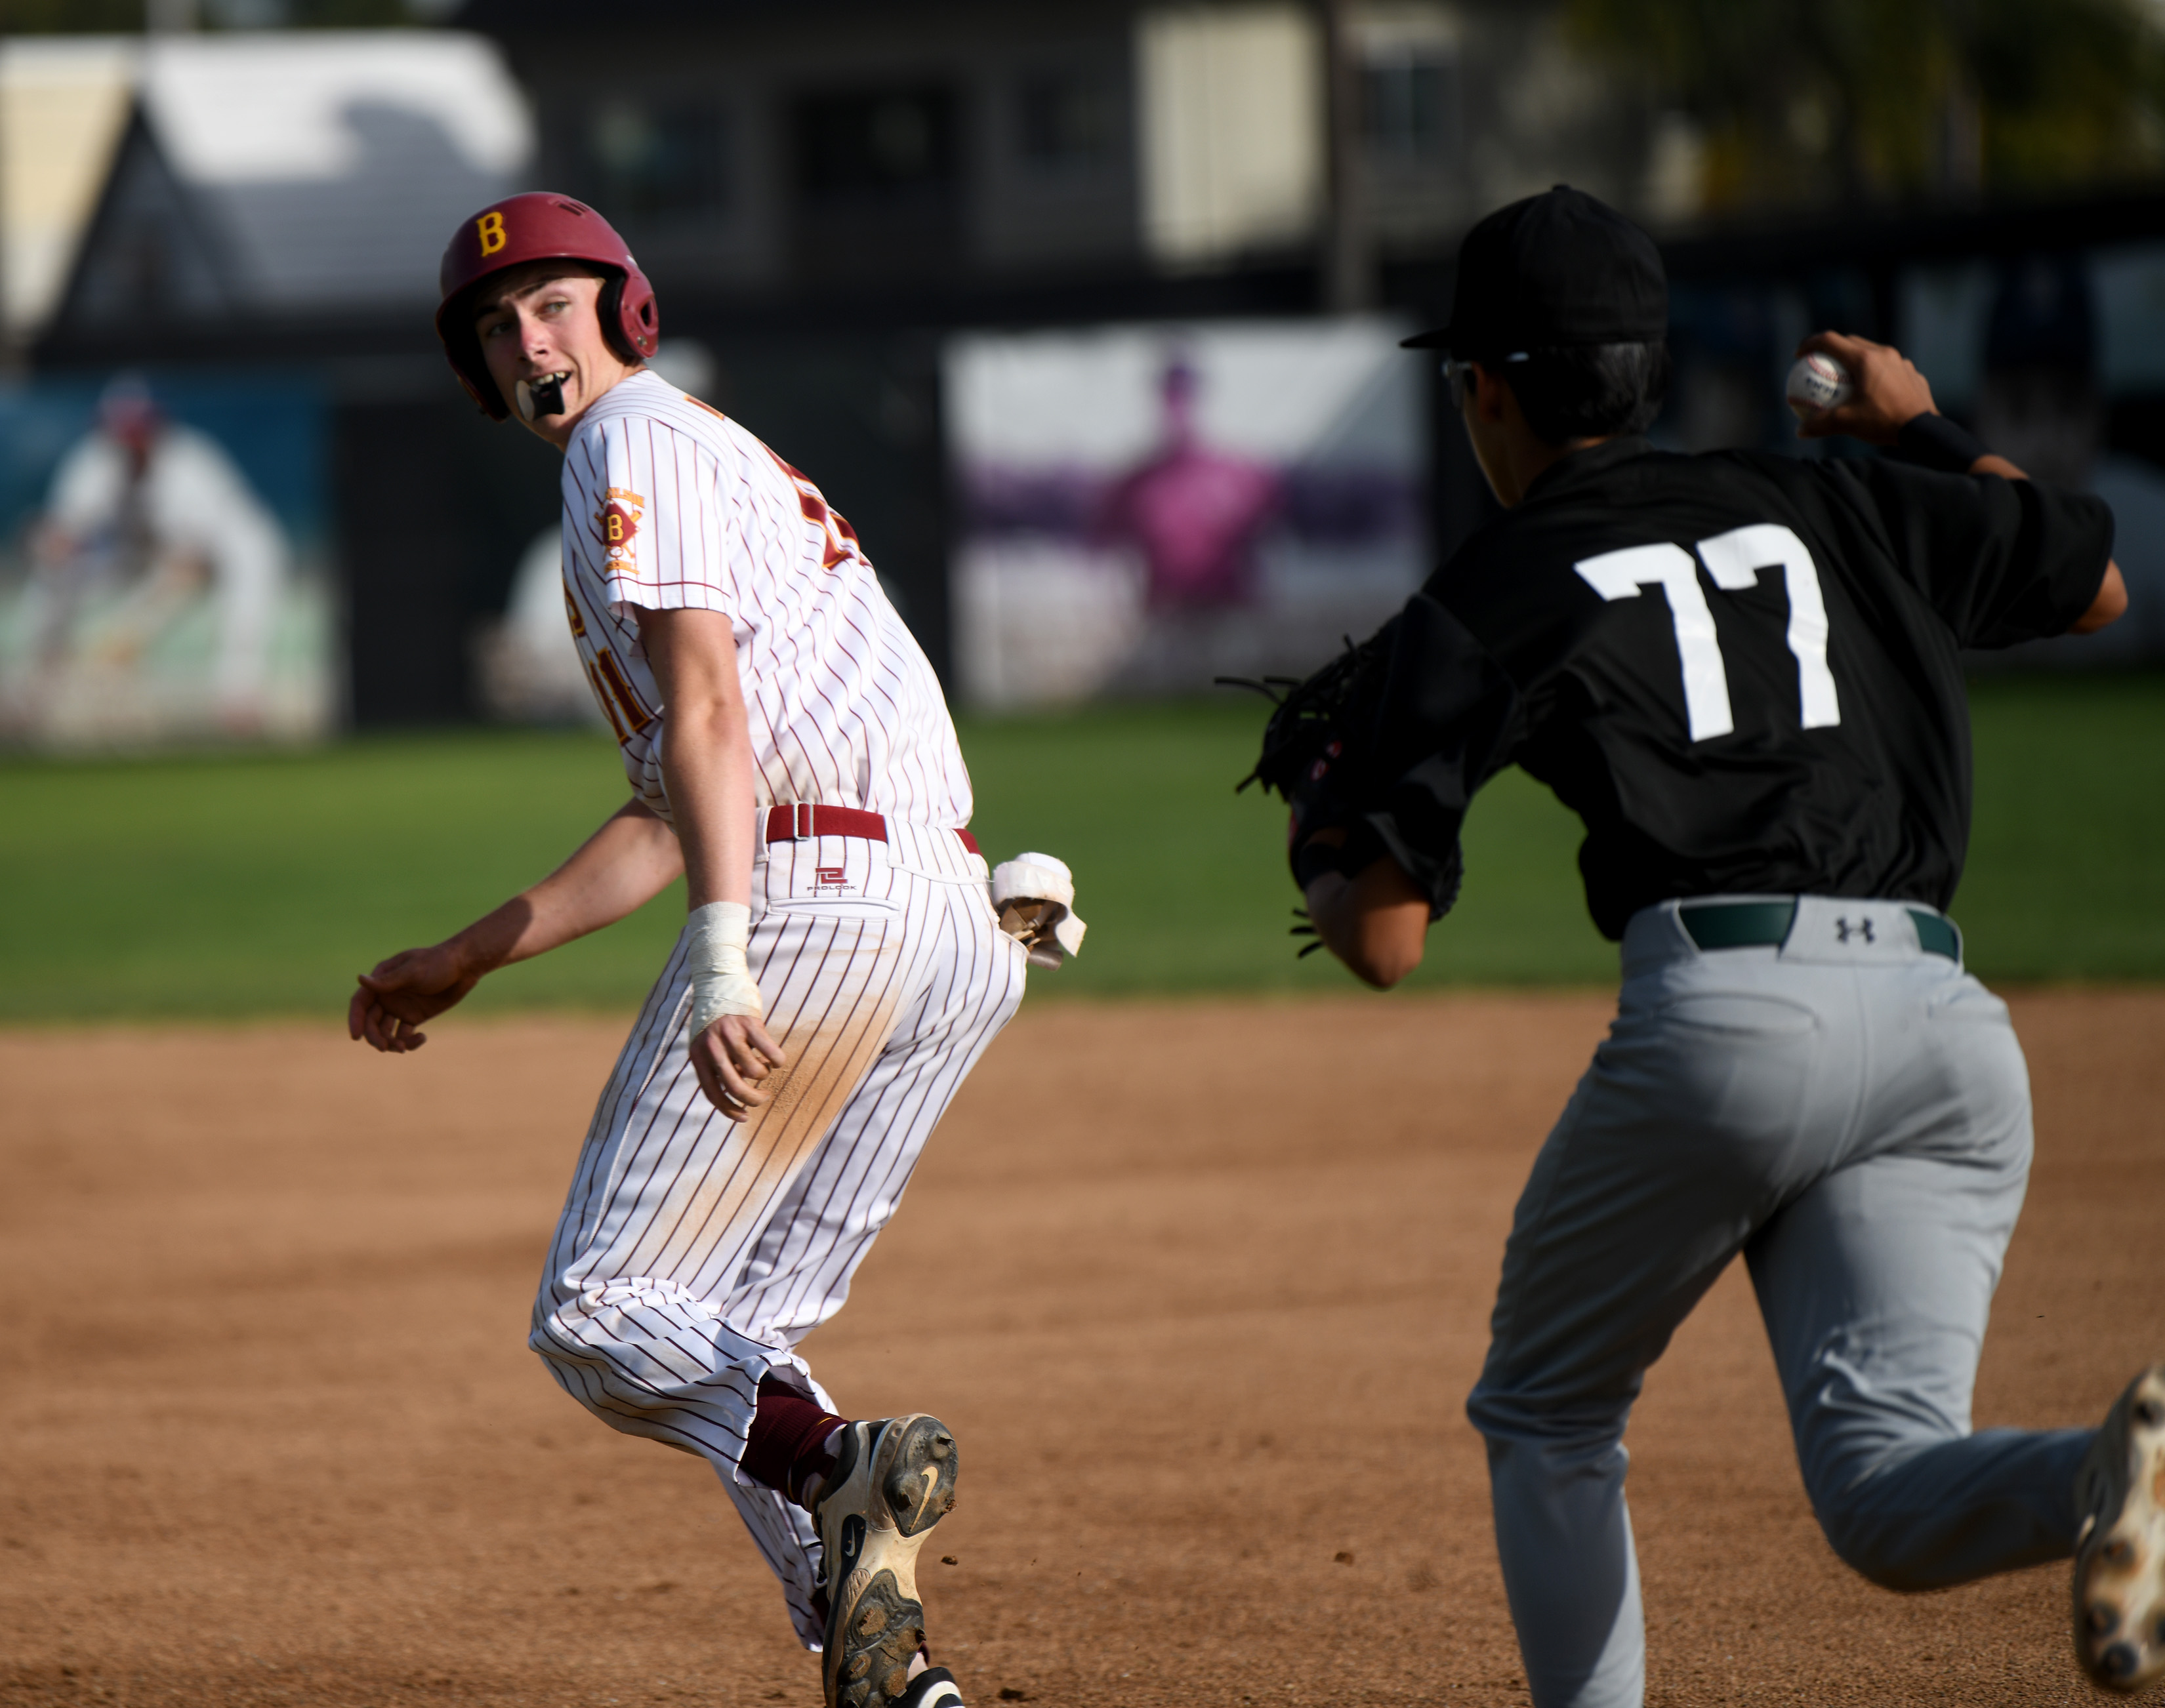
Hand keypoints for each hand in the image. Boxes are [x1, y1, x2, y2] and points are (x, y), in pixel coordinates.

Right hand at [348, 941, 482, 1053]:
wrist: (464, 967)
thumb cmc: (438, 962)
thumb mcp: (413, 971)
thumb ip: (388, 981)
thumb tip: (360, 979)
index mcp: (381, 980)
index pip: (360, 1003)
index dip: (355, 1020)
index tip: (355, 1037)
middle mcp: (387, 996)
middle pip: (371, 1022)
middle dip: (375, 1037)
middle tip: (385, 1047)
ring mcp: (400, 1007)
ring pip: (386, 1032)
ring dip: (391, 1042)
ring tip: (404, 1047)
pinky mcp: (414, 1017)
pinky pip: (404, 1035)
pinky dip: (409, 1041)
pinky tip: (422, 1038)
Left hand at [689, 1013, 788, 1119]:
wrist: (719, 983)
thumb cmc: (715, 1021)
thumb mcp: (706, 1045)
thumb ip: (717, 1067)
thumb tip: (736, 1092)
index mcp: (698, 1055)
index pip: (712, 1092)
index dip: (729, 1110)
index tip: (744, 1118)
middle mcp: (712, 1046)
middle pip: (735, 1086)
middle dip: (753, 1099)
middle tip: (763, 1099)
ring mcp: (731, 1034)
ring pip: (755, 1071)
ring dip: (764, 1075)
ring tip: (764, 1067)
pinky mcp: (750, 1023)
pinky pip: (770, 1052)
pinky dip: (777, 1061)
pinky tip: (777, 1061)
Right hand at [1794, 331, 1938, 444]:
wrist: (1923, 429)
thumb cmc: (1883, 421)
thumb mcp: (1847, 423)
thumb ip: (1820, 425)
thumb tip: (1800, 431)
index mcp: (1865, 359)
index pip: (1831, 341)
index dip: (1810, 344)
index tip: (1799, 355)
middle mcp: (1884, 354)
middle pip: (1852, 342)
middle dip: (1833, 349)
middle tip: (1822, 363)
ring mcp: (1901, 362)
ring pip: (1872, 353)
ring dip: (1856, 359)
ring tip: (1848, 376)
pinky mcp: (1911, 373)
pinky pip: (1889, 367)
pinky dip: (1875, 373)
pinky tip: (1872, 389)